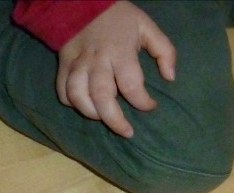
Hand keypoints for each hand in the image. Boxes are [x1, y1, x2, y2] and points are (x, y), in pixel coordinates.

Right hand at [56, 0, 175, 137]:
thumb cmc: (119, 18)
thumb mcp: (147, 26)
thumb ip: (164, 50)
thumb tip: (170, 77)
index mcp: (119, 51)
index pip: (131, 85)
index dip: (144, 102)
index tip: (151, 105)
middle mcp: (97, 60)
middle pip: (102, 97)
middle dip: (115, 120)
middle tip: (128, 132)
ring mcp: (77, 62)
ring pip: (78, 96)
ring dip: (91, 113)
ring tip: (105, 118)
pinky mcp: (63, 63)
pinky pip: (62, 90)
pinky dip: (71, 103)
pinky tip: (86, 106)